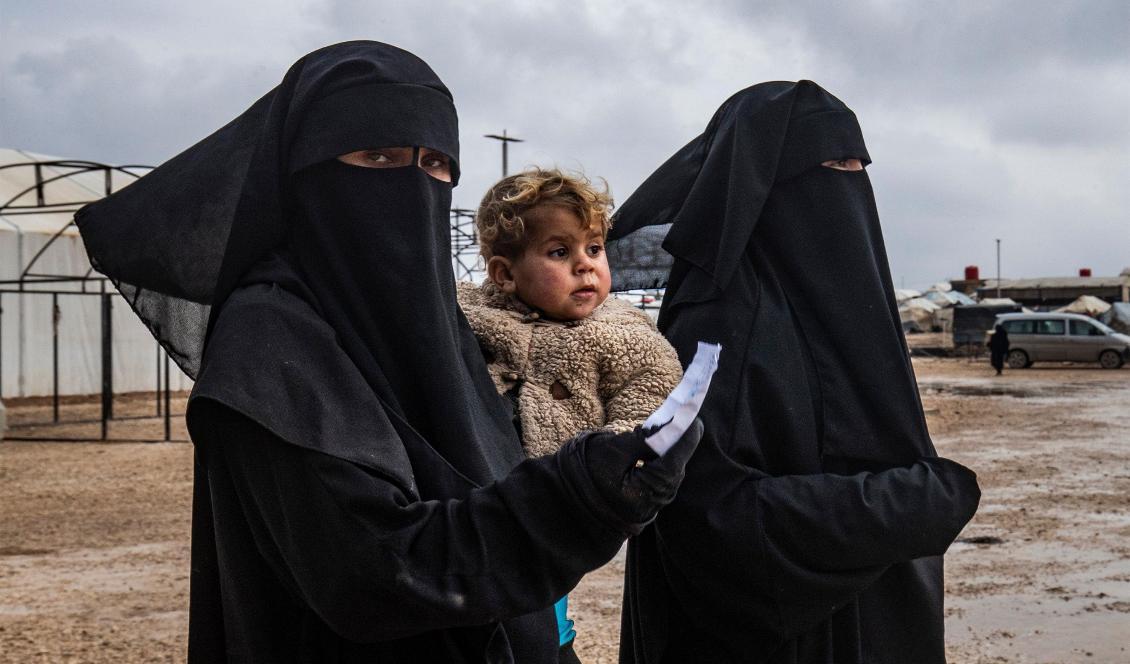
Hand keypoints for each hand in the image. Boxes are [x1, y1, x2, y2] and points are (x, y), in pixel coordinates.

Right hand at [572, 419, 703, 527]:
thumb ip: (643, 440)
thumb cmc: (587, 476)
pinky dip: (656, 461)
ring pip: (670, 468)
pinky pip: (661, 476)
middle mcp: (660, 498)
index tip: (690, 410)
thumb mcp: (612, 450)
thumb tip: (669, 428)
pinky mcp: (649, 502)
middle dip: (673, 438)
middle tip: (663, 419)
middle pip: (677, 460)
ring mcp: (656, 503)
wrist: (570, 507)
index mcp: (652, 485)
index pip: (681, 451)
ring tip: (647, 435)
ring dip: (664, 449)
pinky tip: (642, 452)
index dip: (687, 428)